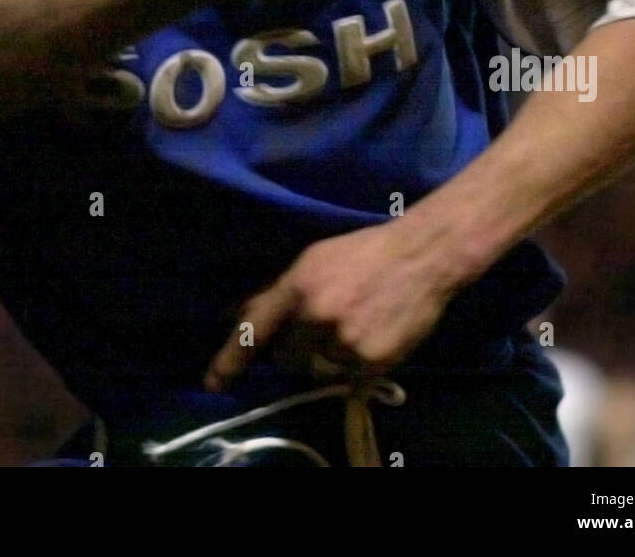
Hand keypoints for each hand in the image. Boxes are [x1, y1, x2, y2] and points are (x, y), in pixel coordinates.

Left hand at [203, 218, 455, 390]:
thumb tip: (242, 314)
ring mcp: (345, 341)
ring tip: (355, 325)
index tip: (213, 383)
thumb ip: (280, 292)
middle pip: (288, 358)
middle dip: (298, 349)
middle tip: (323, 327)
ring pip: (320, 369)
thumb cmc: (364, 252)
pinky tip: (372, 333)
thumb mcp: (315, 261)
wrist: (421, 256)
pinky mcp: (371, 361)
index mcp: (299, 285)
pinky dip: (357, 362)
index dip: (231, 358)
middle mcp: (317, 315)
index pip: (256, 328)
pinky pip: (350, 376)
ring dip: (330, 356)